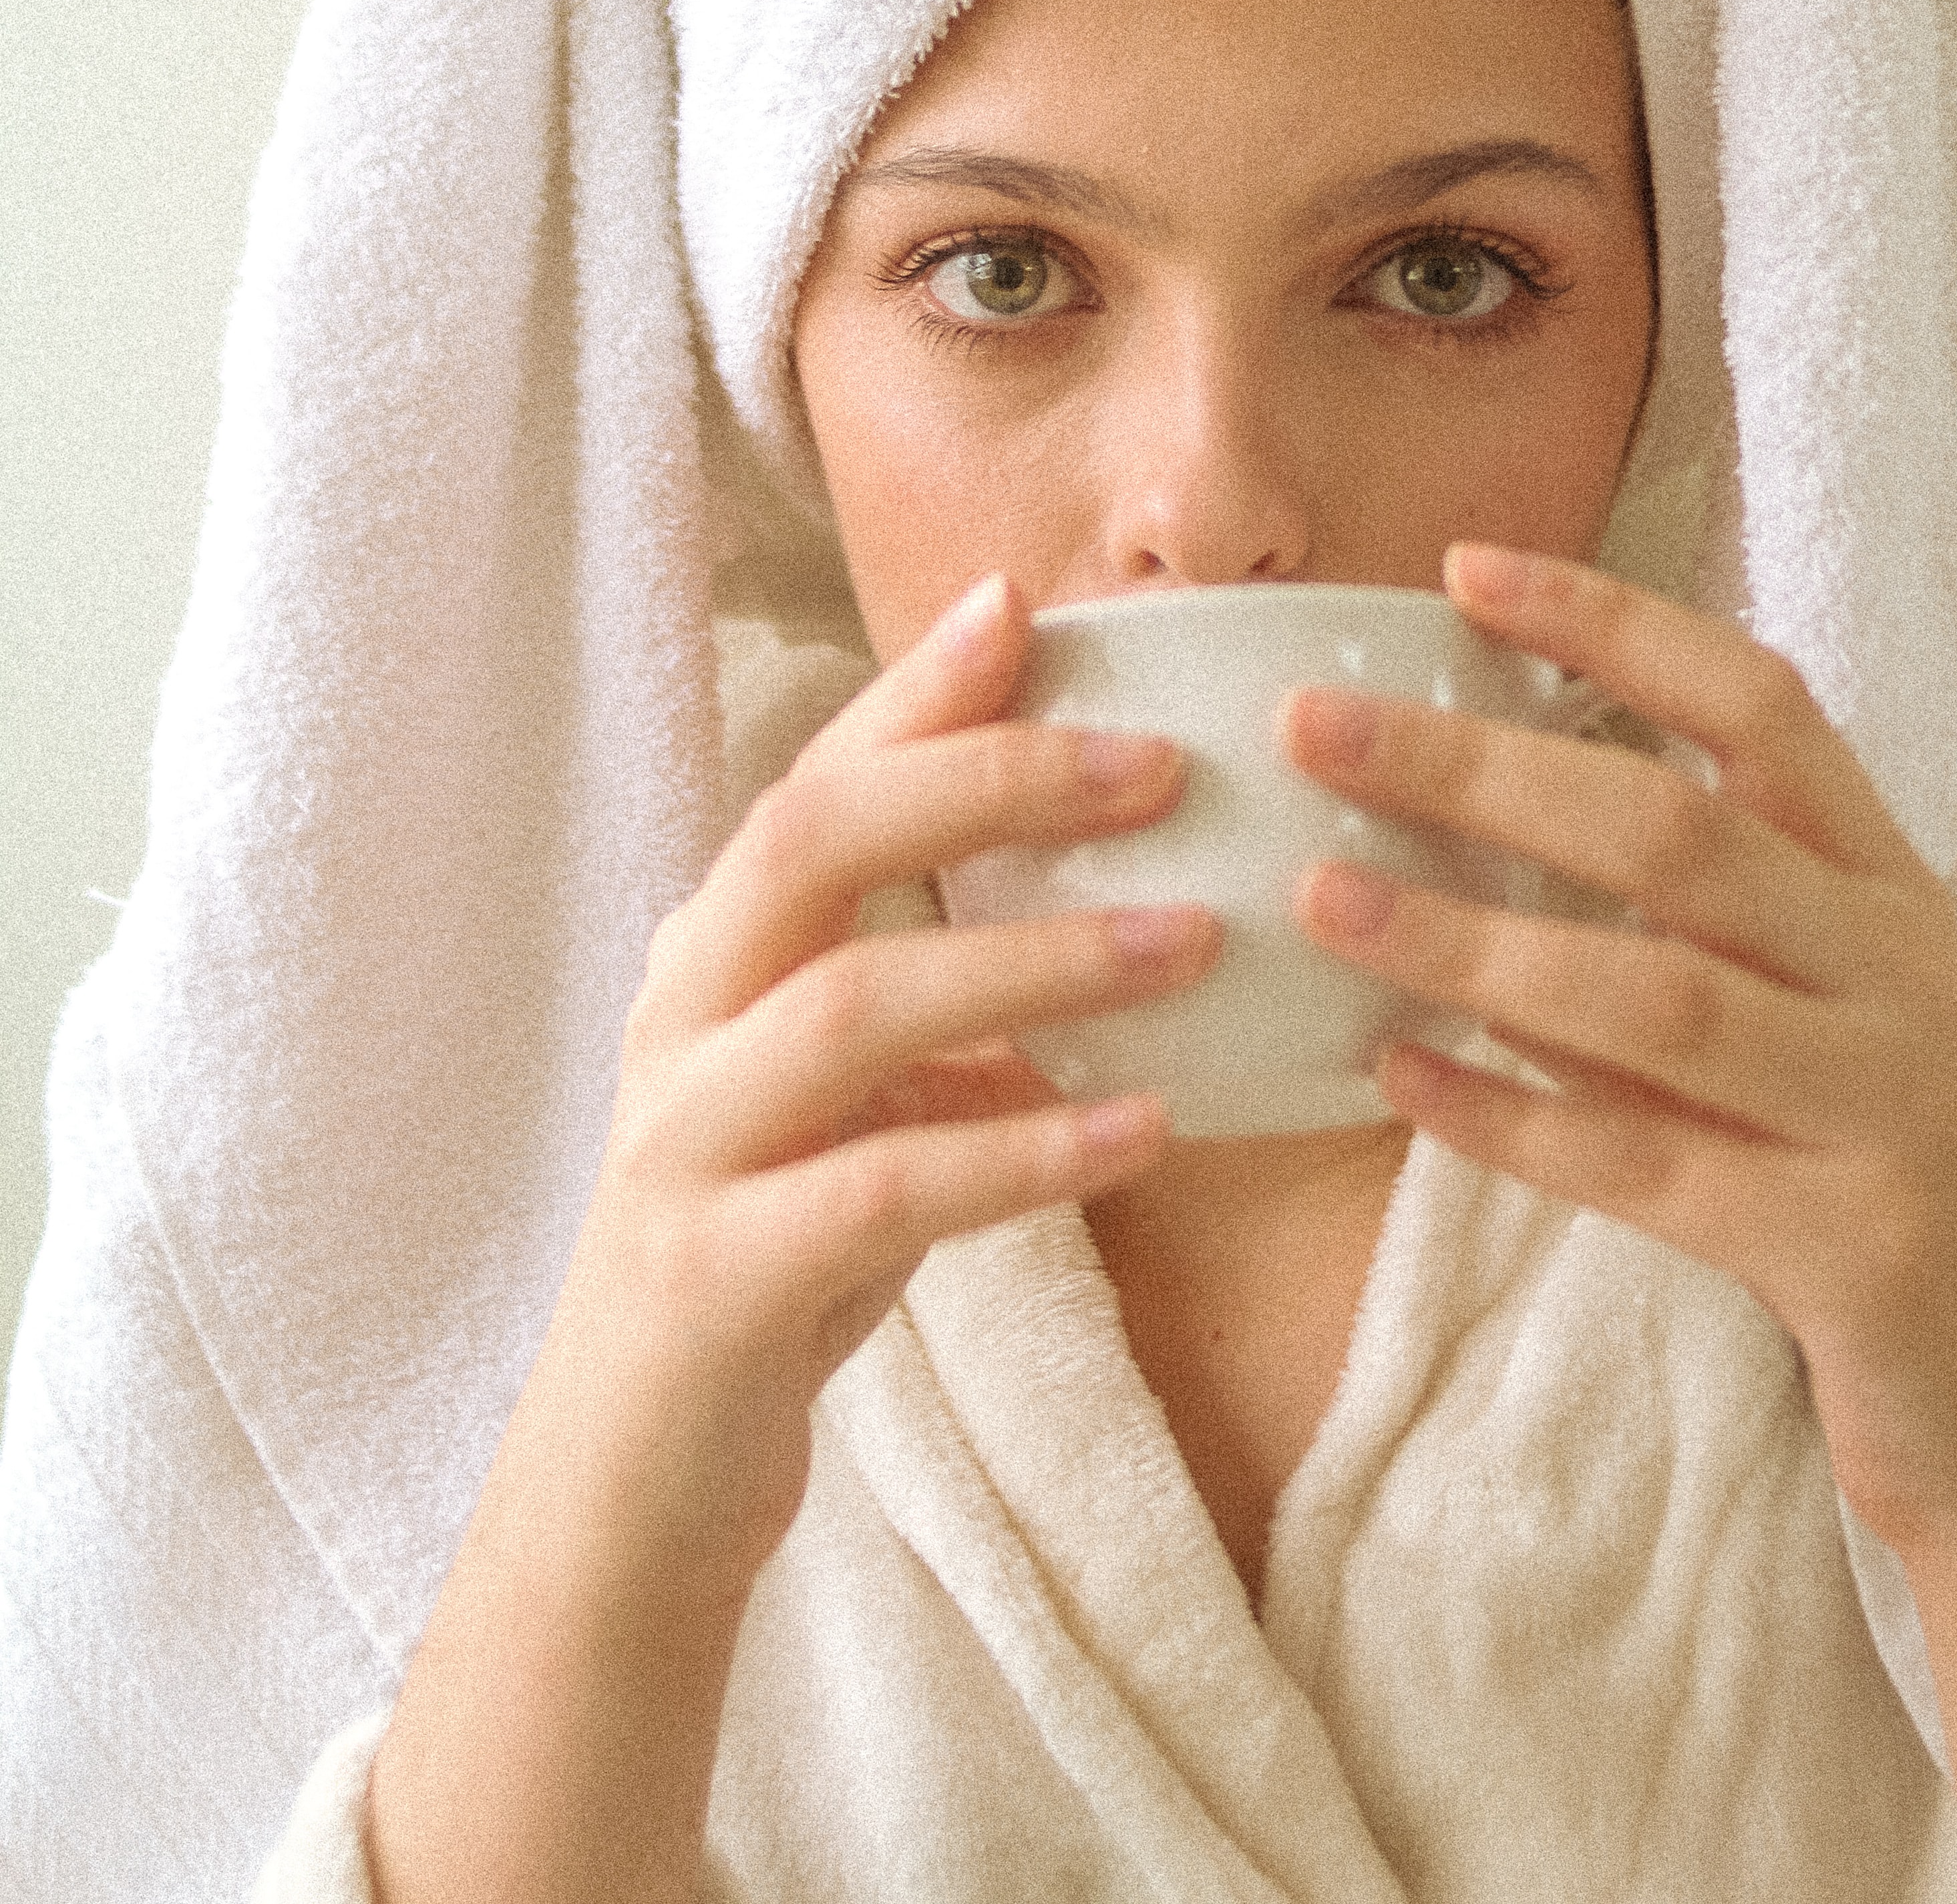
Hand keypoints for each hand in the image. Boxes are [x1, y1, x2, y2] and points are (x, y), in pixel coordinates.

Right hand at [545, 568, 1216, 1595]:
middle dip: (984, 780)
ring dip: (1034, 961)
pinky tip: (1143, 1131)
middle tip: (1158, 762)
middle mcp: (683, 1017)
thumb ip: (938, 992)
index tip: (1029, 604)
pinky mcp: (718, 1273)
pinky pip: (883, 1191)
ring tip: (1192, 940)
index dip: (916, 691)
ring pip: (854, 1003)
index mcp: (716, 954)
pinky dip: (1020, 1149)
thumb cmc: (772, 1254)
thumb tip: (1121, 894)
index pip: (817, 778)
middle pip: (812, 843)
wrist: (634, 1483)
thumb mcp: (852, 1098)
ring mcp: (686, 1143)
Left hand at [1283, 540, 1956, 1558]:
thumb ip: (1680, 920)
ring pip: (1654, 995)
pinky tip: (1396, 1078)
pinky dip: (1513, 1119)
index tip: (1463, 570)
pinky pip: (1648, 1166)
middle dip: (1485, 767)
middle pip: (1675, 832)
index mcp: (1883, 886)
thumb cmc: (1866, 1172)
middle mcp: (1894, 971)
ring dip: (1474, 938)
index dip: (1614, 624)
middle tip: (1320, 725)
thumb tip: (1457, 813)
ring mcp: (1884, 1108)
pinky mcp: (1849, 1247)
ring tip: (1324, 896)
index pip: (1754, 701)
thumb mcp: (1805, 1015)